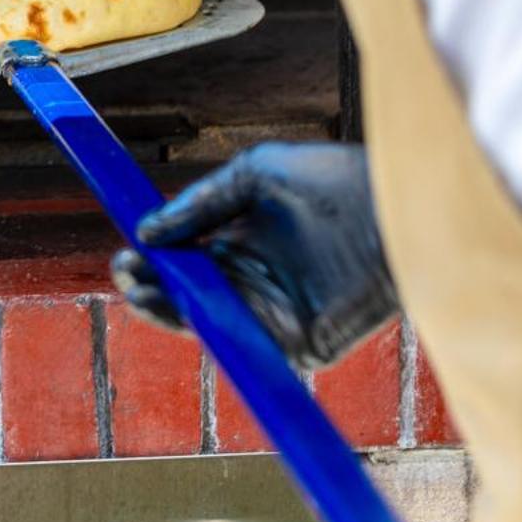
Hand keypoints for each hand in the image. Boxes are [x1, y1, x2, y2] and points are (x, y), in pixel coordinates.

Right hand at [110, 141, 395, 368]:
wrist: (397, 209)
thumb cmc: (336, 182)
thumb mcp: (257, 174)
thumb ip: (203, 201)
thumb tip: (147, 230)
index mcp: (249, 240)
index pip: (190, 259)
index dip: (155, 258)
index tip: (125, 250)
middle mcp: (260, 280)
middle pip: (191, 295)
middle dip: (153, 286)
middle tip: (125, 273)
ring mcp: (277, 316)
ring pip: (210, 323)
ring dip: (170, 311)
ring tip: (139, 291)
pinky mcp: (299, 346)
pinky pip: (247, 347)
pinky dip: (214, 338)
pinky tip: (185, 316)